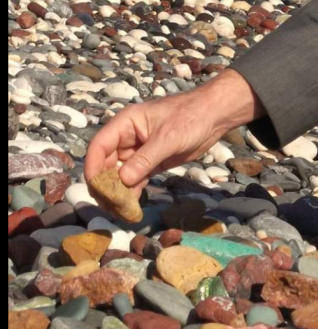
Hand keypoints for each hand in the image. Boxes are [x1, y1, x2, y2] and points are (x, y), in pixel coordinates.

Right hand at [84, 69, 263, 193]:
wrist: (214, 116)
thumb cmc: (190, 117)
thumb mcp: (167, 138)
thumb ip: (145, 159)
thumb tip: (122, 181)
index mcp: (126, 123)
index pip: (99, 146)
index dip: (92, 166)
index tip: (95, 187)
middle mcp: (127, 137)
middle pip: (106, 163)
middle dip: (104, 184)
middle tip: (110, 206)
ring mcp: (138, 151)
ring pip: (119, 174)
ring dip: (117, 192)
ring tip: (120, 212)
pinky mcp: (150, 162)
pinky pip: (134, 179)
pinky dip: (131, 192)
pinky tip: (131, 207)